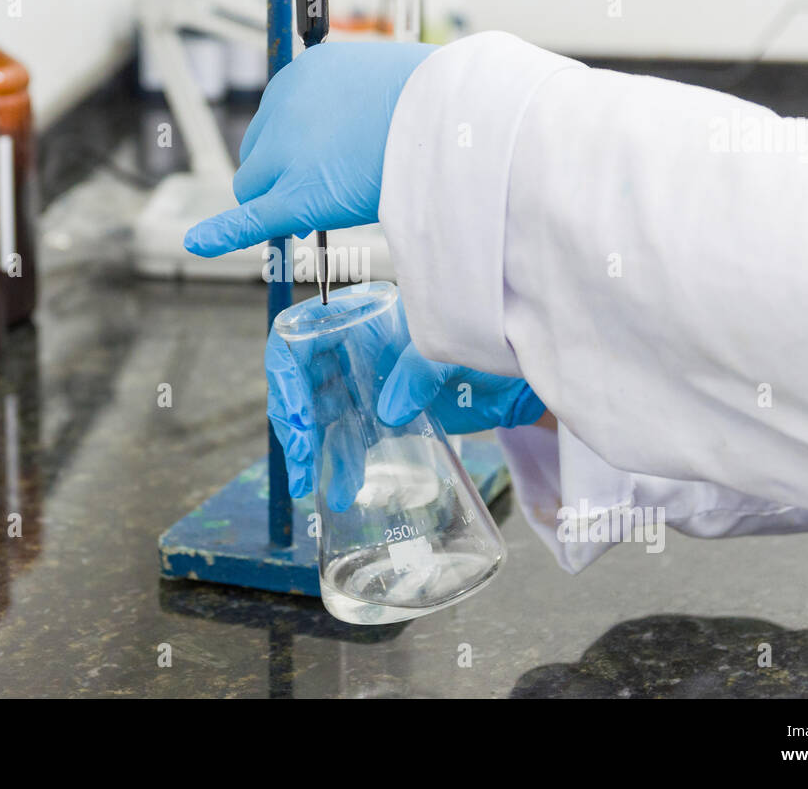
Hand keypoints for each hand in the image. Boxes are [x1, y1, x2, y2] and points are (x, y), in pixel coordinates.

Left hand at [183, 41, 435, 256]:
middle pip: (260, 155)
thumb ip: (356, 105)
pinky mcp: (295, 197)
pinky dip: (221, 234)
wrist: (451, 117)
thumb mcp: (385, 83)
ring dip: (276, 201)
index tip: (321, 162)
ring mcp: (286, 153)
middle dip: (283, 175)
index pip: (279, 120)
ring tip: (320, 211)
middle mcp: (283, 107)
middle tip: (327, 189)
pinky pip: (249, 219)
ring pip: (254, 189)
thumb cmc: (437, 101)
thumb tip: (360, 130)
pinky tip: (198, 244)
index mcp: (303, 75)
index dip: (297, 149)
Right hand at [269, 324, 544, 501]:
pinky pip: (346, 438)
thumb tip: (388, 411)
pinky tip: (339, 489)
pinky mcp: (379, 416)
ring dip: (310, 449)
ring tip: (309, 484)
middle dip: (294, 421)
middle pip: (302, 380)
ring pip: (319, 415)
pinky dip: (338, 463)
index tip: (301, 415)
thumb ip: (420, 371)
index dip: (289, 374)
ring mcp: (365, 384)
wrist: (518, 381)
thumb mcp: (454, 350)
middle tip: (300, 458)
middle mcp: (355, 349)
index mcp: (363, 319)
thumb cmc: (490, 347)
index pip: (303, 336)